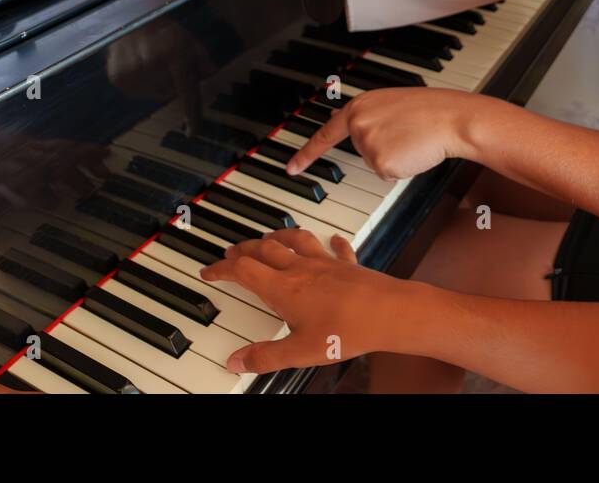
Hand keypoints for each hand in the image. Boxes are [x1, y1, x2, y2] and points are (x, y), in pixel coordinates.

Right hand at [200, 229, 406, 371]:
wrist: (390, 313)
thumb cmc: (347, 330)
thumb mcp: (300, 352)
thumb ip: (265, 357)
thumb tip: (236, 361)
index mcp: (283, 288)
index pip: (243, 270)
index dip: (222, 269)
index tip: (209, 271)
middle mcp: (302, 269)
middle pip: (265, 249)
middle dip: (244, 249)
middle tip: (232, 252)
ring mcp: (326, 263)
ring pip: (296, 239)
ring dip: (278, 236)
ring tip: (268, 237)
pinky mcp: (348, 264)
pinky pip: (337, 247)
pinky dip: (331, 242)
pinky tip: (333, 240)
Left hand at [285, 87, 491, 179]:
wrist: (451, 118)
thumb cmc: (429, 111)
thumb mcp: (390, 104)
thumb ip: (367, 116)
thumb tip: (351, 129)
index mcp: (359, 107)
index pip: (325, 134)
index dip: (306, 154)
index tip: (291, 169)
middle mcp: (358, 124)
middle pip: (360, 150)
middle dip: (382, 147)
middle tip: (405, 133)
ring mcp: (368, 144)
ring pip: (375, 164)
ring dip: (393, 157)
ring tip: (412, 138)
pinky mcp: (381, 163)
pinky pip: (387, 174)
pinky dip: (402, 168)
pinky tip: (414, 151)